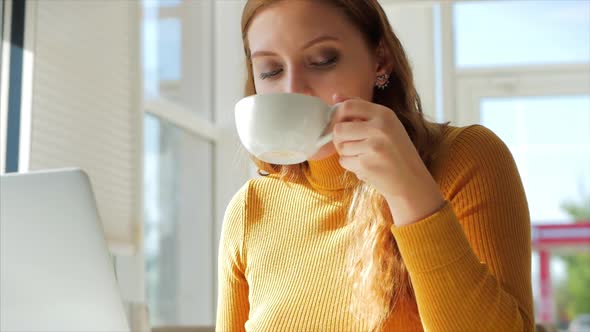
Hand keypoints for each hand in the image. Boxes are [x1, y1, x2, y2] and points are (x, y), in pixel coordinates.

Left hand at [331, 94, 443, 225]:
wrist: (411, 180)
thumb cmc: (396, 150)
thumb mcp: (385, 124)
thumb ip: (361, 108)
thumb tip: (335, 96)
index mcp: (384, 114)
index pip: (348, 106)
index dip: (338, 115)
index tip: (340, 123)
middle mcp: (380, 128)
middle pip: (339, 128)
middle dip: (339, 138)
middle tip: (350, 143)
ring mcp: (373, 147)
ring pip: (340, 146)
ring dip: (346, 153)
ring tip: (362, 155)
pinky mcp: (367, 165)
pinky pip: (344, 161)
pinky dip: (350, 164)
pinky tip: (365, 165)